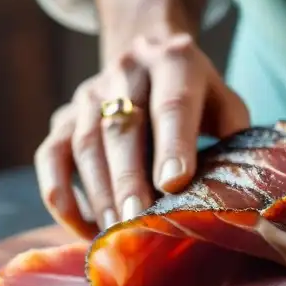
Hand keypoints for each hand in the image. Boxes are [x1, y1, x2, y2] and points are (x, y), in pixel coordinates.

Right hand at [38, 33, 248, 238]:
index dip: (173, 143)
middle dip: (128, 178)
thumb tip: (234, 191)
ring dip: (98, 192)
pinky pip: (51, 156)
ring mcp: (89, 94)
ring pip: (85, 143)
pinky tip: (83, 227)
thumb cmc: (197, 95)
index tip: (174, 183)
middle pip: (121, 127)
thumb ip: (233, 137)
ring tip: (114, 232)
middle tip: (136, 221)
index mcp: (175, 61)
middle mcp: (127, 71)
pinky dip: (61, 194)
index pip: (172, 102)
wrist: (149, 53)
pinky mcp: (64, 117)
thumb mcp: (225, 102)